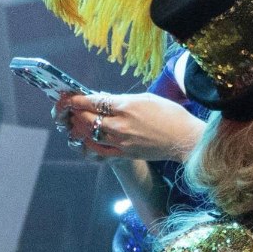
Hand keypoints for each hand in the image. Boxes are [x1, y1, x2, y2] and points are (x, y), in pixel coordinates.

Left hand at [58, 89, 204, 161]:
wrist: (184, 138)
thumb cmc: (169, 114)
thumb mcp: (145, 98)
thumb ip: (121, 99)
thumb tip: (102, 98)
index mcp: (126, 106)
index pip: (93, 101)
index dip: (77, 99)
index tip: (68, 97)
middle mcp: (120, 124)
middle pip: (86, 118)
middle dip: (74, 113)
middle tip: (69, 109)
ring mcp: (121, 141)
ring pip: (89, 135)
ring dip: (78, 128)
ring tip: (75, 123)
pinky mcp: (124, 154)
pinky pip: (98, 151)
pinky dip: (88, 145)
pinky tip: (85, 140)